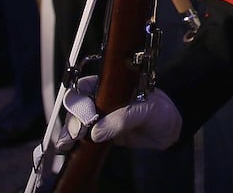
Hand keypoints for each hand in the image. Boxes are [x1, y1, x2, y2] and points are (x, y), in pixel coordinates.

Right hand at [55, 76, 181, 151]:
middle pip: (76, 103)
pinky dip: (69, 141)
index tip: (88, 116)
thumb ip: (125, 118)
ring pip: (74, 120)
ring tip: (69, 142)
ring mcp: (98, 116)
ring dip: (68, 131)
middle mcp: (101, 98)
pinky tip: (66, 147)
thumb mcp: (149, 110)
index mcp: (113, 85)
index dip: (82, 100)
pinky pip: (78, 135)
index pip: (88, 86)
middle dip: (74, 117)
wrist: (166, 132)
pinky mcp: (96, 132)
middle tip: (79, 131)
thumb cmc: (161, 113)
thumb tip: (97, 131)